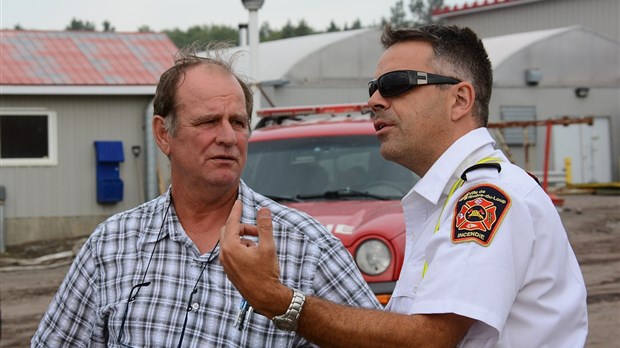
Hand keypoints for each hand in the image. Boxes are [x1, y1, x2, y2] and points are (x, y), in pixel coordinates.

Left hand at [219, 200, 289, 316]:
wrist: (265, 297)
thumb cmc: (266, 273)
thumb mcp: (268, 247)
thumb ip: (265, 226)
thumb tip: (263, 210)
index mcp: (230, 247)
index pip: (232, 223)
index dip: (236, 211)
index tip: (238, 202)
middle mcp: (224, 254)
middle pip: (229, 231)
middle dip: (242, 227)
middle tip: (257, 230)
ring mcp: (225, 263)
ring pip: (230, 242)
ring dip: (243, 238)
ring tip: (259, 246)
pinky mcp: (229, 270)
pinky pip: (231, 252)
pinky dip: (241, 248)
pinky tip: (255, 255)